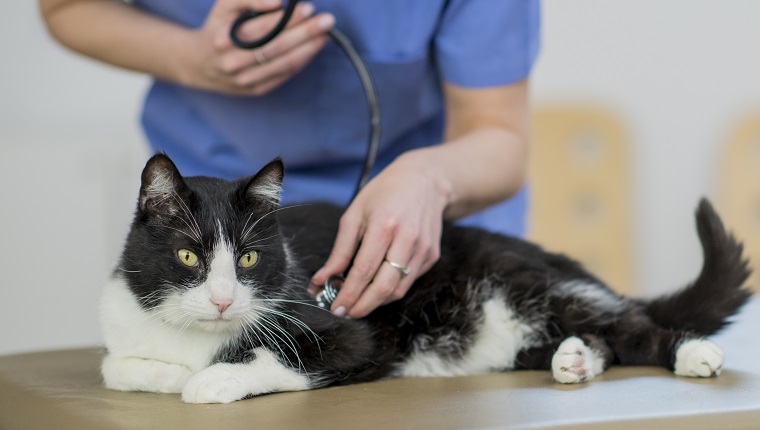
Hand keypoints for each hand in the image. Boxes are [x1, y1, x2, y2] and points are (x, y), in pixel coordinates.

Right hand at [177, 0, 333, 95]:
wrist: (200, 64)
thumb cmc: (219, 27)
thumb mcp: (225, 6)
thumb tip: (278, 2)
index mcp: (224, 39)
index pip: (263, 28)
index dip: (288, 19)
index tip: (308, 8)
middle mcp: (233, 62)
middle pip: (277, 47)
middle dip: (306, 33)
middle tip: (327, 21)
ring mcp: (245, 80)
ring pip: (285, 64)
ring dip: (309, 49)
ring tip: (325, 35)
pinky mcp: (256, 90)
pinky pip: (285, 75)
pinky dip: (302, 61)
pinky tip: (313, 48)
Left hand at [309, 151, 450, 317]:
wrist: (426, 180)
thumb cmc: (385, 193)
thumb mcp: (355, 214)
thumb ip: (340, 250)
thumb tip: (321, 279)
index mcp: (385, 225)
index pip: (364, 270)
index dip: (349, 293)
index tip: (335, 307)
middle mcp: (408, 239)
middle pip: (384, 287)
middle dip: (362, 306)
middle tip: (345, 313)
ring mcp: (424, 249)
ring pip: (398, 289)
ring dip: (376, 302)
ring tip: (357, 302)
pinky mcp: (432, 255)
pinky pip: (408, 281)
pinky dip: (390, 289)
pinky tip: (376, 285)